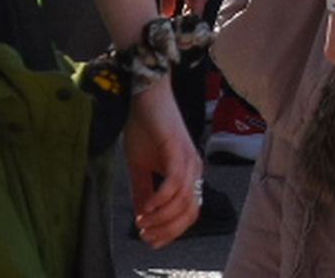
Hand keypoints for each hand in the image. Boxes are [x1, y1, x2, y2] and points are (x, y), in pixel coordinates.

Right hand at [122, 79, 201, 245]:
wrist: (144, 93)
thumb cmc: (145, 125)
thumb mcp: (140, 165)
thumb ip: (143, 190)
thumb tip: (141, 215)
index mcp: (188, 173)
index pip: (189, 212)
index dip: (172, 231)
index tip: (151, 240)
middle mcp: (194, 168)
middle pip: (190, 212)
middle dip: (168, 230)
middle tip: (146, 235)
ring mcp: (188, 158)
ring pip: (184, 201)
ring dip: (162, 218)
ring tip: (142, 221)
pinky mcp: (178, 149)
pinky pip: (175, 183)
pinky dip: (161, 199)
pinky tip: (147, 206)